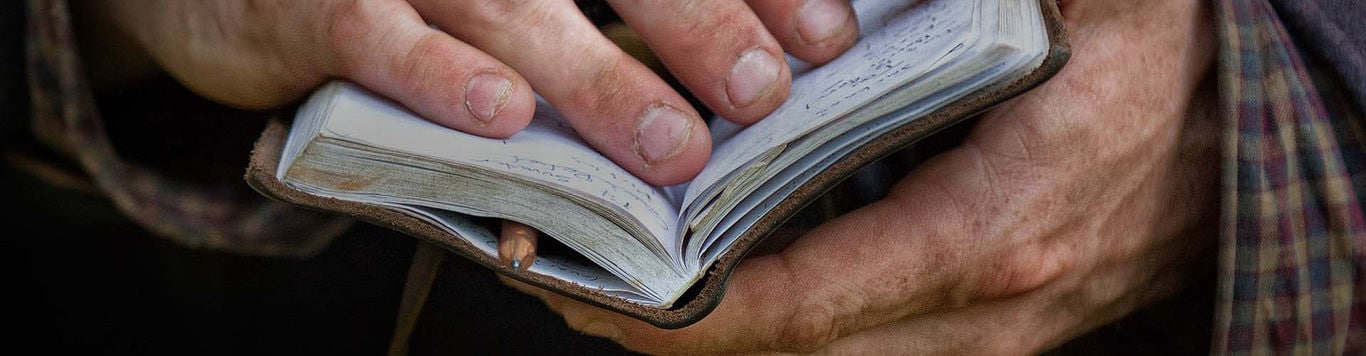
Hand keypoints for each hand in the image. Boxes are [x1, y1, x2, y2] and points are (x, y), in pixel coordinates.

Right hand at [92, 0, 860, 184]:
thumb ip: (594, 21)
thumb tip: (725, 68)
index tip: (825, 40)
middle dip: (697, 21)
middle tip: (765, 91)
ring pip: (507, 7)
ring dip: (592, 73)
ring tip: (670, 143)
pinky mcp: (317, 4)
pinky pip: (380, 37)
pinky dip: (437, 78)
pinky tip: (498, 119)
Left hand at [506, 0, 1221, 352]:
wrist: (1254, 127)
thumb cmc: (1162, 54)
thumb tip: (813, 0)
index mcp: (993, 228)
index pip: (807, 298)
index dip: (687, 306)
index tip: (597, 285)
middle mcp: (986, 307)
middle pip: (798, 354)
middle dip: (675, 335)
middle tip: (576, 283)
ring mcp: (995, 332)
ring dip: (721, 338)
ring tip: (626, 288)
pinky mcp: (998, 329)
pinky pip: (871, 348)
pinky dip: (788, 327)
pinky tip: (729, 284)